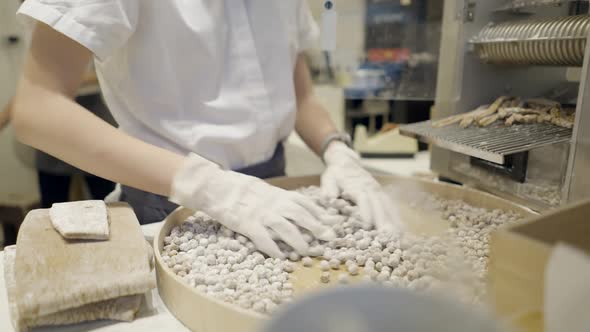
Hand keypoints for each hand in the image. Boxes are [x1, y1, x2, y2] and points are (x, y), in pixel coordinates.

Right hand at [170, 153, 335, 257]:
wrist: (220, 187)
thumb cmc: (246, 191)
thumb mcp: (269, 192)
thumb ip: (286, 201)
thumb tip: (308, 211)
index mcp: (280, 195)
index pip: (305, 204)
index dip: (321, 214)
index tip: (334, 223)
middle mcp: (274, 204)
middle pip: (300, 216)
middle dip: (317, 227)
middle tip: (331, 238)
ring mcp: (261, 215)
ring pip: (284, 228)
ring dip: (298, 240)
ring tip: (307, 251)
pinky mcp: (247, 225)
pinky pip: (262, 238)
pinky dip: (272, 248)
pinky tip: (281, 257)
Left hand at [321, 142, 402, 232]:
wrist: (345, 162)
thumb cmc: (336, 174)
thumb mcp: (328, 179)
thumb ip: (328, 189)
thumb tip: (329, 199)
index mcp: (356, 186)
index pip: (363, 199)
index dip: (366, 212)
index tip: (368, 226)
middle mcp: (370, 188)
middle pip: (378, 205)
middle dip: (383, 221)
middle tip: (386, 237)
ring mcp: (377, 190)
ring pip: (387, 206)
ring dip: (393, 221)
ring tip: (397, 237)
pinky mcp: (381, 193)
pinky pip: (391, 206)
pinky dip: (396, 218)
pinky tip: (401, 230)